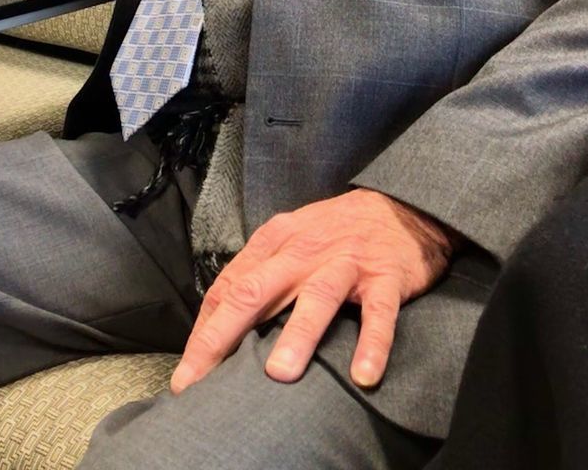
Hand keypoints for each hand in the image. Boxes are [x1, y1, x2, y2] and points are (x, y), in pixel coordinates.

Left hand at [171, 188, 457, 393]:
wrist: (402, 206)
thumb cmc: (337, 233)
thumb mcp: (292, 242)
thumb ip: (261, 276)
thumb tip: (219, 326)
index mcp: (276, 242)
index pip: (229, 288)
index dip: (204, 331)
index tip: (186, 375)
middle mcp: (304, 250)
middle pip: (256, 291)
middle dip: (222, 337)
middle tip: (199, 380)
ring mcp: (346, 262)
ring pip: (317, 297)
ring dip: (297, 334)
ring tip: (279, 374)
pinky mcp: (385, 276)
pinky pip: (379, 313)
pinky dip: (372, 344)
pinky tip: (363, 376)